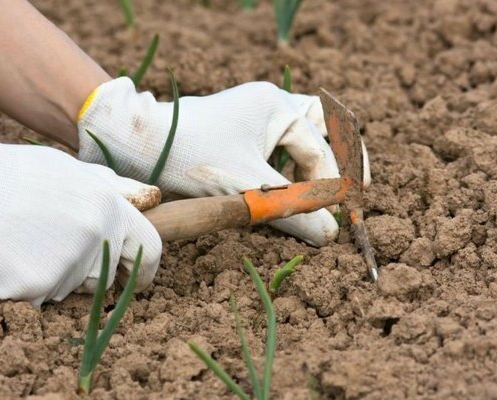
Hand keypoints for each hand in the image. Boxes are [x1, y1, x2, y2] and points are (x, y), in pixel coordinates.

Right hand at [0, 116, 161, 306]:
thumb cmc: (14, 175)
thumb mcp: (72, 170)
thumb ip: (115, 190)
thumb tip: (151, 200)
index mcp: (109, 208)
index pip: (149, 249)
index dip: (147, 268)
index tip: (141, 277)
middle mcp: (95, 240)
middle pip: (107, 273)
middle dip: (91, 268)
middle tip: (56, 246)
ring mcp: (66, 268)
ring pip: (73, 286)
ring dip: (57, 273)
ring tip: (26, 241)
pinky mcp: (35, 291)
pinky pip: (41, 297)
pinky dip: (28, 285)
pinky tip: (8, 257)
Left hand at [77, 78, 369, 246]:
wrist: (138, 146)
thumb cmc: (191, 158)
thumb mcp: (247, 188)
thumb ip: (292, 210)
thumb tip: (332, 235)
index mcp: (277, 107)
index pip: (321, 151)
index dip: (334, 188)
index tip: (342, 219)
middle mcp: (270, 105)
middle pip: (323, 130)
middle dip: (341, 162)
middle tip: (358, 193)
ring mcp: (253, 117)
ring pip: (302, 138)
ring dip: (317, 165)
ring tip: (332, 193)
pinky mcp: (239, 134)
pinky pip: (277, 148)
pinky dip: (291, 169)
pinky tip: (293, 191)